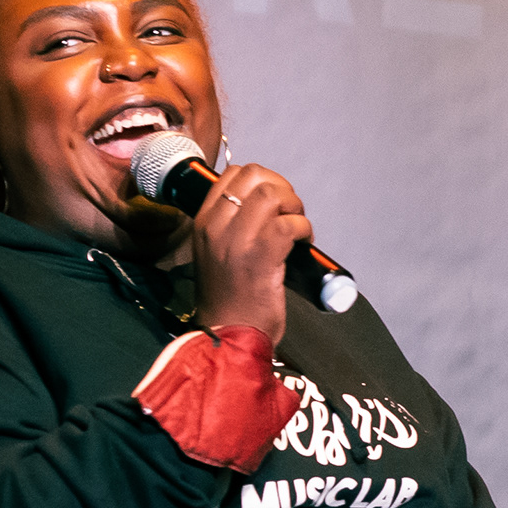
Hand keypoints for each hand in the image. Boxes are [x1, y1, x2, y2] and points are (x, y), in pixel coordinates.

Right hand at [188, 161, 313, 344]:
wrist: (228, 334)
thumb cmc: (230, 297)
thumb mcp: (217, 252)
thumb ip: (232, 226)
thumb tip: (267, 205)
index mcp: (204, 222)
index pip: (232, 174)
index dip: (263, 181)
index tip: (275, 204)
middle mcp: (216, 225)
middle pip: (254, 175)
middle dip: (282, 188)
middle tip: (290, 214)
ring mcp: (237, 239)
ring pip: (272, 194)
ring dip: (295, 207)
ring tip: (297, 230)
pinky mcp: (261, 255)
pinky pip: (289, 223)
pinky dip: (304, 228)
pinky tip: (303, 244)